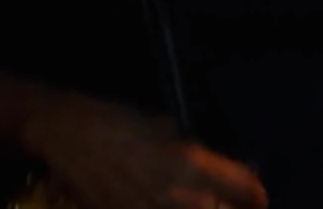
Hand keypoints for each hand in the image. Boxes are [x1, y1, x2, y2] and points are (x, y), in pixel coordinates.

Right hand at [21, 91, 267, 208]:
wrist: (65, 135)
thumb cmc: (116, 121)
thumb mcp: (163, 127)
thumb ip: (198, 154)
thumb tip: (226, 171)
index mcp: (190, 164)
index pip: (246, 191)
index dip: (255, 197)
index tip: (257, 200)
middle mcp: (178, 197)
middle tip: (230, 206)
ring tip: (202, 203)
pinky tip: (166, 205)